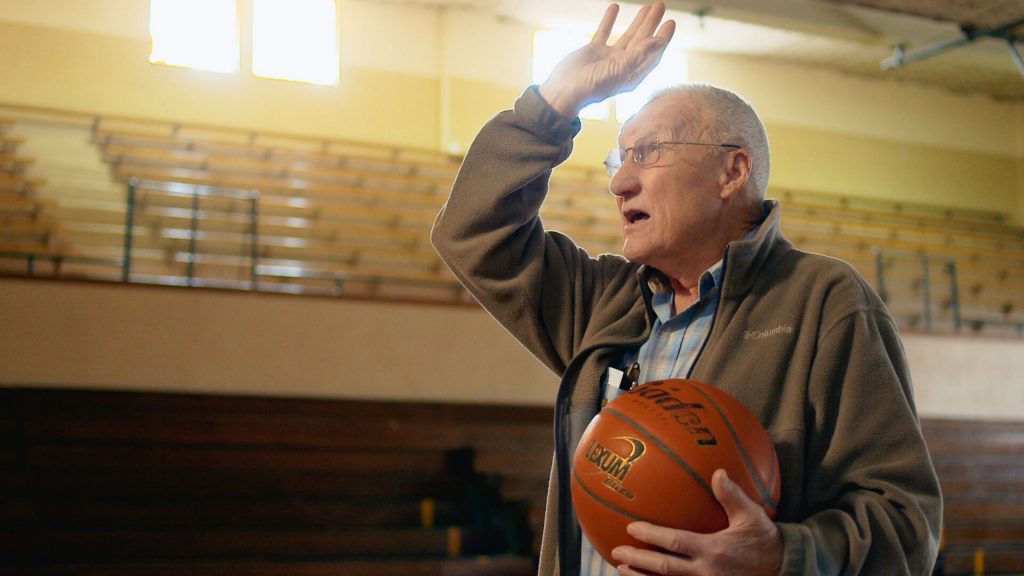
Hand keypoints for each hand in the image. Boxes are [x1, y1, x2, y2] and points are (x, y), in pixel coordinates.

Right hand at [538, 2, 675, 117]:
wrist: (563, 90)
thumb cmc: (591, 86)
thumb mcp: (618, 70)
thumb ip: (639, 54)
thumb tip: (659, 40)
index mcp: (632, 75)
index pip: (652, 54)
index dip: (662, 38)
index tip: (670, 22)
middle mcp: (623, 66)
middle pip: (643, 42)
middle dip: (652, 24)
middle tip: (660, 6)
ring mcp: (608, 59)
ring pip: (628, 36)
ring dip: (637, 22)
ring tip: (647, 7)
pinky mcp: (594, 52)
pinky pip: (604, 33)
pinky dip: (609, 21)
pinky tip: (615, 8)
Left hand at [611, 469, 782, 575]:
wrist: (784, 569)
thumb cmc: (765, 540)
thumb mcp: (752, 516)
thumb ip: (732, 495)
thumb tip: (717, 472)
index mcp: (713, 550)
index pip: (675, 543)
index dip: (651, 537)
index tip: (632, 528)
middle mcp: (706, 571)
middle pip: (664, 568)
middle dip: (638, 561)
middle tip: (617, 552)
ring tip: (622, 570)